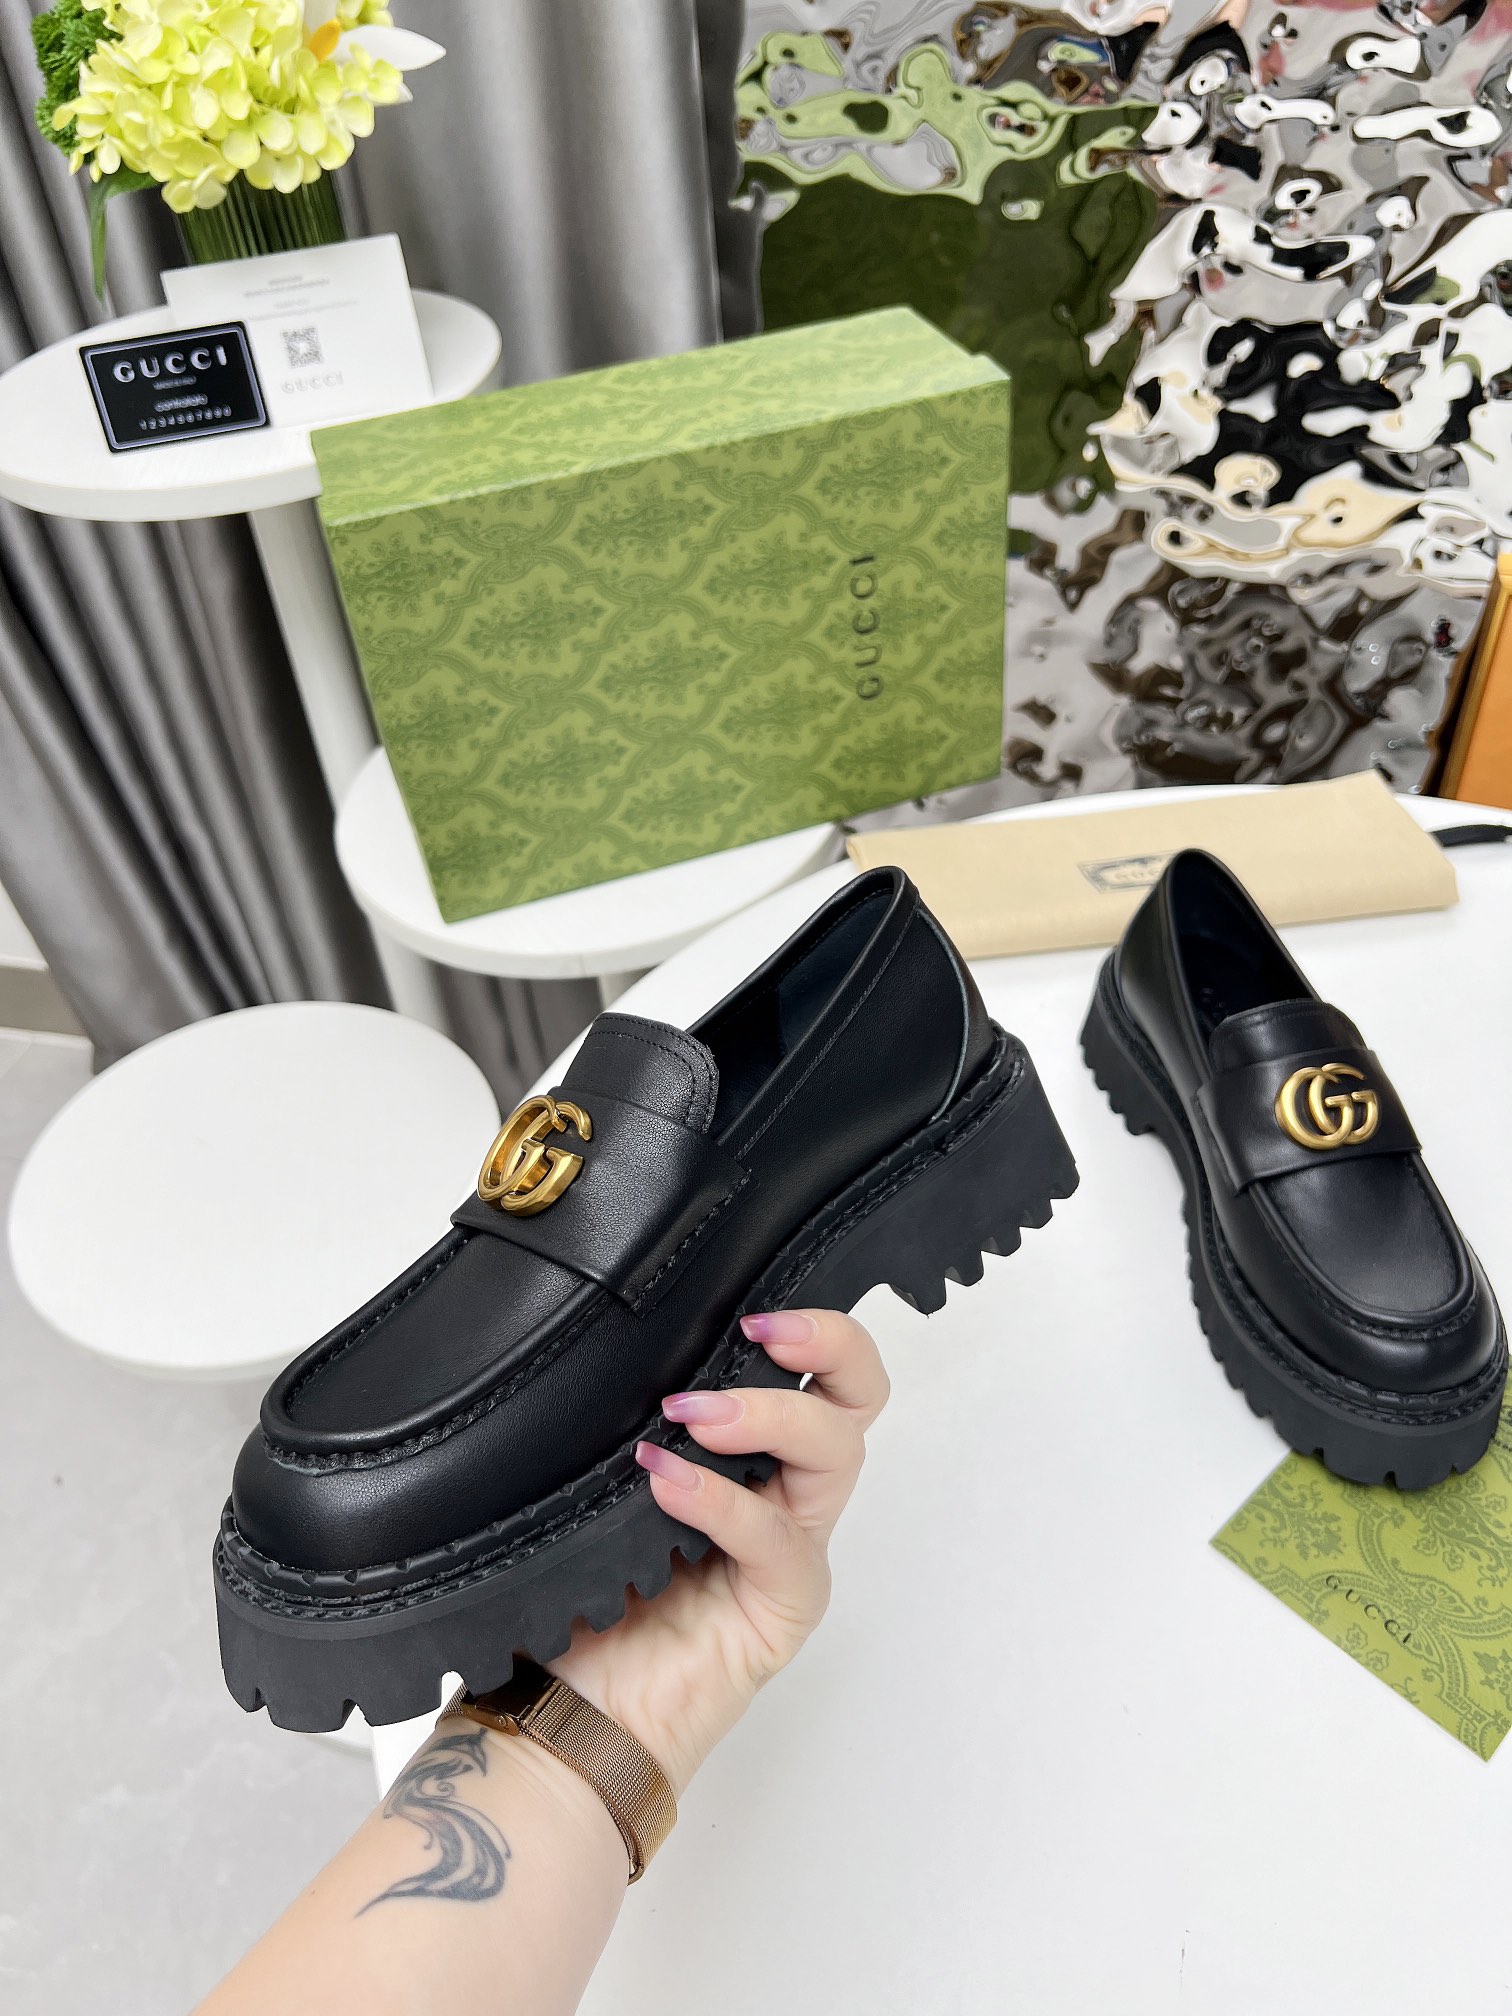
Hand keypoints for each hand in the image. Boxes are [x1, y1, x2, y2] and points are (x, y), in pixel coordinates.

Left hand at [549, 1308, 888, 1795]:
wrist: (563, 1715)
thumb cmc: (578, 1596)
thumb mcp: (597, 1484)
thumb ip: (623, 1424)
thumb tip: (606, 1344)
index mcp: (748, 1451)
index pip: (811, 1369)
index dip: (807, 1328)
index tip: (752, 1307)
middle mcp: (782, 1491)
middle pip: (857, 1397)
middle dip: (829, 1344)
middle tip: (762, 1331)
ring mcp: (789, 1548)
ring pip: (836, 1453)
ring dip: (771, 1416)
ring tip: (695, 1416)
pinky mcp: (782, 1607)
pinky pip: (776, 1539)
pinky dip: (724, 1501)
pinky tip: (667, 1483)